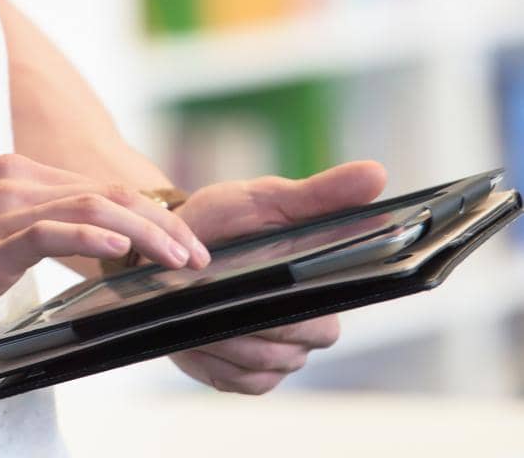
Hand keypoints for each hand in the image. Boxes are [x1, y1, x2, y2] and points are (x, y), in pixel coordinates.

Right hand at [0, 152, 210, 338]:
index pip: (96, 189)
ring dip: (145, 234)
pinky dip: (92, 239)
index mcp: (15, 175)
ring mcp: (2, 207)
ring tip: (180, 259)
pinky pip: (51, 232)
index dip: (147, 214)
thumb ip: (27, 231)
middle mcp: (14, 180)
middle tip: (199, 255)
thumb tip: (77, 250)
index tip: (181, 244)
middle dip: (161, 223)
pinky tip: (122, 251)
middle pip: (105, 193)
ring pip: (91, 208)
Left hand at [168, 158, 387, 394]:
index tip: (269, 288)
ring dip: (229, 336)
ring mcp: (279, 357)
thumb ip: (323, 193)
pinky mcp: (247, 377)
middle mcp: (307, 329)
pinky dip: (216, 359)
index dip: (300, 307)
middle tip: (221, 291)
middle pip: (295, 343)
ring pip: (264, 364)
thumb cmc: (230, 217)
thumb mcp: (271, 197)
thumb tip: (378, 174)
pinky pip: (241, 381)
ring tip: (201, 306)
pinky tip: (197, 333)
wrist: (178, 243)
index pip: (327, 314)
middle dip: (257, 320)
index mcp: (322, 288)